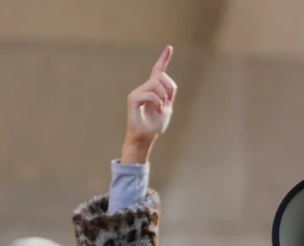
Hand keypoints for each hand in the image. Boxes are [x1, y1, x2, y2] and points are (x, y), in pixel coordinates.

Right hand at [121, 45, 176, 163]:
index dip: (164, 59)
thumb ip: (168, 94)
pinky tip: (157, 109)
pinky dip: (157, 101)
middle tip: (168, 101)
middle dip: (169, 88)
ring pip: (156, 84)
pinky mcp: (133, 99)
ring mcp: (137, 93)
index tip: (169, 48)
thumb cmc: (154, 126)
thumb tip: (166, 84)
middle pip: (161, 76)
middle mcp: (143, 89)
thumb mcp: (167, 108)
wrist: (144, 138)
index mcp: (152, 90)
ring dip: (163, 97)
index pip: (158, 71)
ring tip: (161, 108)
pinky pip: (150, 93)